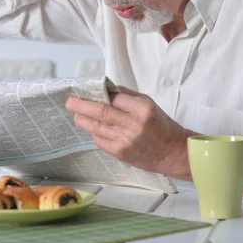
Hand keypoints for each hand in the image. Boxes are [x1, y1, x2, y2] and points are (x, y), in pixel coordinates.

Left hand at [65, 86, 194, 178]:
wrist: (172, 153)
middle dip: (82, 106)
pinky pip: (100, 140)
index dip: (99, 94)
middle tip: (70, 102)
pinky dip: (94, 133)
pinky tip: (92, 128)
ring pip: (97, 127)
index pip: (114, 98)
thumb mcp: (150, 104)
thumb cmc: (162, 126)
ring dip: (83, 120)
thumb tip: (108, 89)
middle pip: (101, 112)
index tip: (87, 91)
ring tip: (76, 114)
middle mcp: (133, 124)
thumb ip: (128, 96)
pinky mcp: (120, 152)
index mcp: (142, 109)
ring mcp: (125, 140)